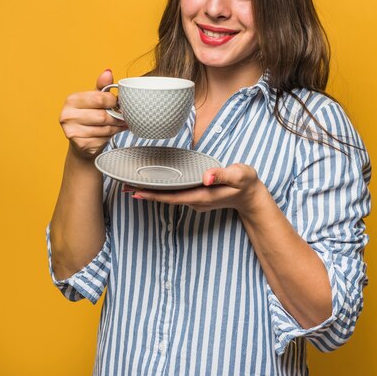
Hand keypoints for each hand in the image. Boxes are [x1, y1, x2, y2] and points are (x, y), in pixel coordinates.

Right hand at [59, 69, 127, 158]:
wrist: (82, 141)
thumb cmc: (90, 115)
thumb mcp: (95, 98)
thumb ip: (102, 86)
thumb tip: (108, 72)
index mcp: (71, 100)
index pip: (99, 98)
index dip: (113, 101)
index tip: (118, 103)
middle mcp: (68, 116)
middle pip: (103, 116)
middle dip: (117, 116)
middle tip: (124, 115)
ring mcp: (72, 132)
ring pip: (105, 129)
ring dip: (117, 127)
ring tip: (120, 124)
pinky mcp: (80, 145)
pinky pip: (103, 139)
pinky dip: (111, 136)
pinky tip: (112, 133)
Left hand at [123, 163, 265, 213]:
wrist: (251, 196)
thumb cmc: (246, 183)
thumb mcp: (238, 175)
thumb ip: (222, 175)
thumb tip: (205, 177)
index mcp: (202, 195)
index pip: (172, 196)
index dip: (154, 194)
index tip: (136, 192)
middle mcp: (195, 200)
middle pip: (166, 198)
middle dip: (146, 193)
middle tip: (124, 188)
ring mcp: (196, 199)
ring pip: (169, 196)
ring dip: (152, 192)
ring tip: (133, 186)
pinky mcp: (196, 195)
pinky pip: (175, 194)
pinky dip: (162, 189)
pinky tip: (154, 184)